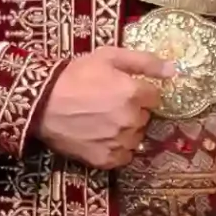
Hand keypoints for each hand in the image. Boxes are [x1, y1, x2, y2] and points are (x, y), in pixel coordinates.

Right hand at [34, 46, 175, 167]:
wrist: (41, 102)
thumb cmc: (74, 75)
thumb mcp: (108, 57)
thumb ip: (144, 62)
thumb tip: (174, 70)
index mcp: (134, 93)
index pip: (154, 98)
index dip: (140, 93)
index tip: (123, 90)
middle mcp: (130, 120)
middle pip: (145, 118)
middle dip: (134, 111)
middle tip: (108, 104)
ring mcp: (118, 141)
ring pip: (136, 138)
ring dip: (126, 131)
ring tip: (104, 122)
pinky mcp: (105, 159)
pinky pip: (123, 157)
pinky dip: (117, 149)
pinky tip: (102, 138)